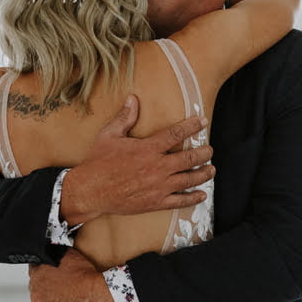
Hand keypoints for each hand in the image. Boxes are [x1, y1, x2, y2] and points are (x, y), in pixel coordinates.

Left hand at [28, 248, 120, 301]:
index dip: (44, 270)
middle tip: (61, 287)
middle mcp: (33, 289)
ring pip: (39, 301)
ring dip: (47, 299)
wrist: (95, 297)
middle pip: (36, 285)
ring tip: (64, 299)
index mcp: (37, 272)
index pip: (35, 268)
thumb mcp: (69, 255)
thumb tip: (49, 251)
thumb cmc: (86, 278)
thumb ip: (54, 253)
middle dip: (45, 285)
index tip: (52, 274)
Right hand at [60, 95, 213, 224]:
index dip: (192, 126)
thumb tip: (133, 98)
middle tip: (210, 149)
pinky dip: (193, 197)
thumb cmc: (98, 162)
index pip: (176, 134)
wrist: (90, 191)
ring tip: (211, 169)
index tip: (202, 122)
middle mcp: (157, 167)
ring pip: (189, 179)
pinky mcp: (155, 202)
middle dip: (204, 153)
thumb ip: (125, 117)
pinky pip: (180, 200)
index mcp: (148, 148)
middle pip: (189, 158)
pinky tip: (202, 194)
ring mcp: (158, 186)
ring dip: (203, 173)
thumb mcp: (109, 135)